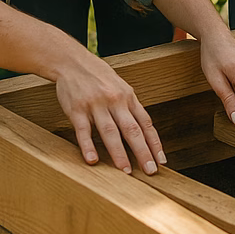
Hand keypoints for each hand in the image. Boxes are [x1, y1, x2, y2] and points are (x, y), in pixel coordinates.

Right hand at [53, 52, 165, 174]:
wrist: (73, 62)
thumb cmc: (99, 76)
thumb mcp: (120, 87)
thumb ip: (130, 108)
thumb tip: (144, 130)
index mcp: (128, 97)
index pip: (145, 123)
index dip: (154, 143)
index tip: (161, 160)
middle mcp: (115, 101)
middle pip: (132, 130)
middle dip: (143, 152)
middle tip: (150, 171)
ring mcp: (96, 105)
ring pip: (110, 132)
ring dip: (119, 154)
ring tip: (126, 171)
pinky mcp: (77, 109)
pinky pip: (84, 130)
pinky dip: (88, 146)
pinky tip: (92, 160)